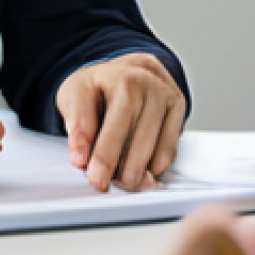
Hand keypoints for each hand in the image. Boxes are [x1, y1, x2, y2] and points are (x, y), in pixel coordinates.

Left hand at [55, 52, 185, 191]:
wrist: (131, 71)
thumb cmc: (101, 87)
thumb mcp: (76, 95)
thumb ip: (76, 124)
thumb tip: (80, 158)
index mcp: (105, 74)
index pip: (88, 109)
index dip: (82, 138)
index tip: (79, 163)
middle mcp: (136, 78)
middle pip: (121, 124)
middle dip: (109, 159)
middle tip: (100, 182)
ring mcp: (160, 90)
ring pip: (148, 138)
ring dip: (135, 167)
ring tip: (123, 182)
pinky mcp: (178, 104)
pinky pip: (170, 144)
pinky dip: (157, 164)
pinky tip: (146, 173)